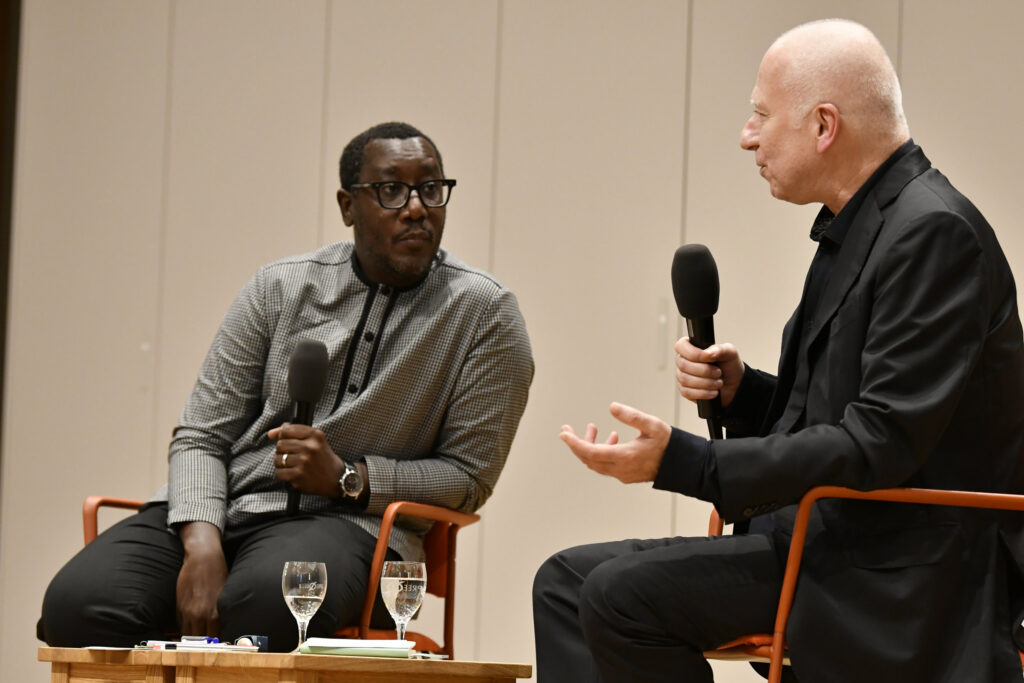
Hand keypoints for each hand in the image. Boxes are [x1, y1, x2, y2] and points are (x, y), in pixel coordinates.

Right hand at [176, 521, 225, 636]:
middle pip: (200, 640)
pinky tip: (191, 629)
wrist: (203, 558)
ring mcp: (187, 611)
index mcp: (214, 613)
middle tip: (208, 647)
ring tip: (198, 641)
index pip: (214, 639)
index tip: (219, 647)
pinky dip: (185, 629)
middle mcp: (199, 614)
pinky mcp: (179, 606)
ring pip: (188, 635)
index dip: (216, 644)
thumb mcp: (225, 595)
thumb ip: (222, 613)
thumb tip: (223, 627)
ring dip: (193, 639)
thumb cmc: (218, 574)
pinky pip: (180, 625)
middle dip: (204, 645)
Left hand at [267, 423, 345, 496]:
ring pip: (278, 459)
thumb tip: (271, 433)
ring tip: (292, 464)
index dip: (281, 435)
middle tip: (292, 455)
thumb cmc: (323, 458)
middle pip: (280, 444)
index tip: (283, 439)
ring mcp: (304, 462)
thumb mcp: (315, 440)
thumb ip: (294, 432)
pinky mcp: (299, 476)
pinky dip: (283, 473)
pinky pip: (279, 472)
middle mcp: (310, 447)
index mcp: (315, 435)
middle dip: (283, 450)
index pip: (286, 430)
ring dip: (282, 463)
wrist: (336, 479)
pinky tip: (291, 472)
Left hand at [560, 402, 670, 483]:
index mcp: (625, 456)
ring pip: (596, 462)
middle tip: (567, 430)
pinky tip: (610, 438)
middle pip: (589, 459)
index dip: (575, 443)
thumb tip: (612, 407)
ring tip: (592, 428)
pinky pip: (605, 465)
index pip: (591, 452)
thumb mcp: (651, 425)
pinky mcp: (625, 475)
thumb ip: (631, 416)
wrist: (681, 464)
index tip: (563, 434)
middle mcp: (621, 469)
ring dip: (589, 446)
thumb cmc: (668, 443)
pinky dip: (600, 451)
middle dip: (576, 444)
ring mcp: (622, 474)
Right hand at [674, 337, 743, 407]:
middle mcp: (683, 361)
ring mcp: (682, 376)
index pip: (681, 346)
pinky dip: (704, 393)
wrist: (734, 385)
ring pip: (685, 380)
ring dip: (706, 383)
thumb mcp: (729, 353)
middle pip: (683, 365)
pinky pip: (687, 392)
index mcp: (691, 347)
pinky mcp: (685, 391)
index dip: (694, 354)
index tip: (709, 358)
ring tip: (719, 383)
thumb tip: (707, 353)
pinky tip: (714, 392)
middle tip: (719, 372)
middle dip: (704, 370)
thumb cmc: (729, 366)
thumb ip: (719, 349)